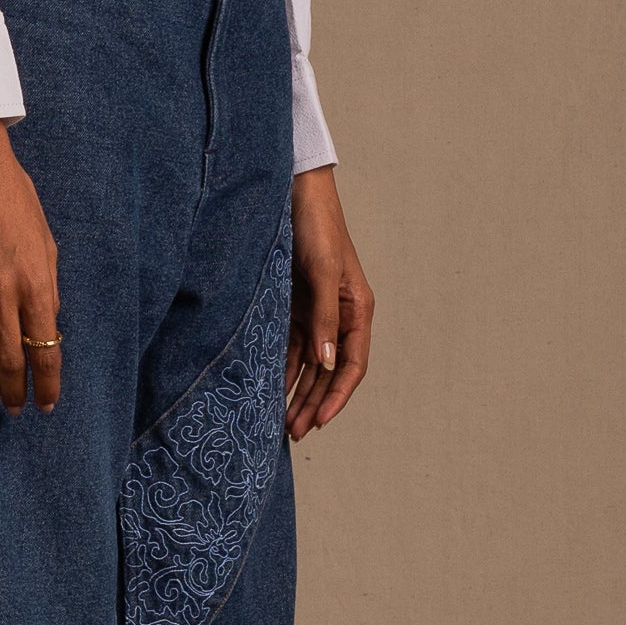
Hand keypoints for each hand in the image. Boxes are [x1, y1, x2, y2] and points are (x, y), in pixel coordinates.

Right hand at [0, 123, 61, 415]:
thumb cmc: (14, 199)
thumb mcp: (47, 243)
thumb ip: (47, 289)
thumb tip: (45, 328)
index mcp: (36, 283)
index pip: (46, 351)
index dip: (48, 384)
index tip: (48, 402)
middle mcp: (2, 293)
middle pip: (11, 362)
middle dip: (16, 392)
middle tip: (17, 407)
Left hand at [286, 166, 372, 440]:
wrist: (291, 191)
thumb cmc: (315, 225)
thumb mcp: (322, 271)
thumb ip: (324, 317)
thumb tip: (326, 364)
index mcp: (357, 309)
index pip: (352, 365)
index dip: (337, 396)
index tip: (318, 422)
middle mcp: (339, 316)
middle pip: (328, 372)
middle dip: (313, 403)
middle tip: (293, 433)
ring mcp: (314, 312)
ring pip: (307, 365)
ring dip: (296, 393)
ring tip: (281, 423)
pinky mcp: (291, 306)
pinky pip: (288, 347)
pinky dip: (280, 370)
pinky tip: (268, 391)